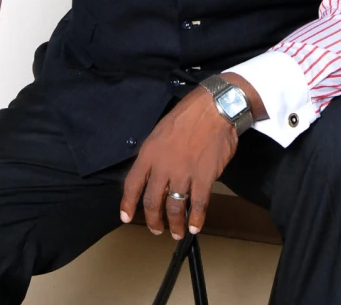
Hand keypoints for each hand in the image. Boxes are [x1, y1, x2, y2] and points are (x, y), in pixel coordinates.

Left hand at [120, 87, 237, 239]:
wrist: (213, 109)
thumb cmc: (188, 115)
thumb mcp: (161, 131)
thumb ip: (155, 154)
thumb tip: (154, 173)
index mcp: (149, 153)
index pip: (132, 184)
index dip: (128, 204)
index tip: (126, 217)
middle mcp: (163, 167)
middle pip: (153, 201)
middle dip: (153, 220)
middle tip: (156, 229)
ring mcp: (183, 174)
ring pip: (175, 208)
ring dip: (175, 224)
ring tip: (176, 232)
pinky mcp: (204, 178)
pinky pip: (198, 205)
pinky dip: (196, 219)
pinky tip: (195, 226)